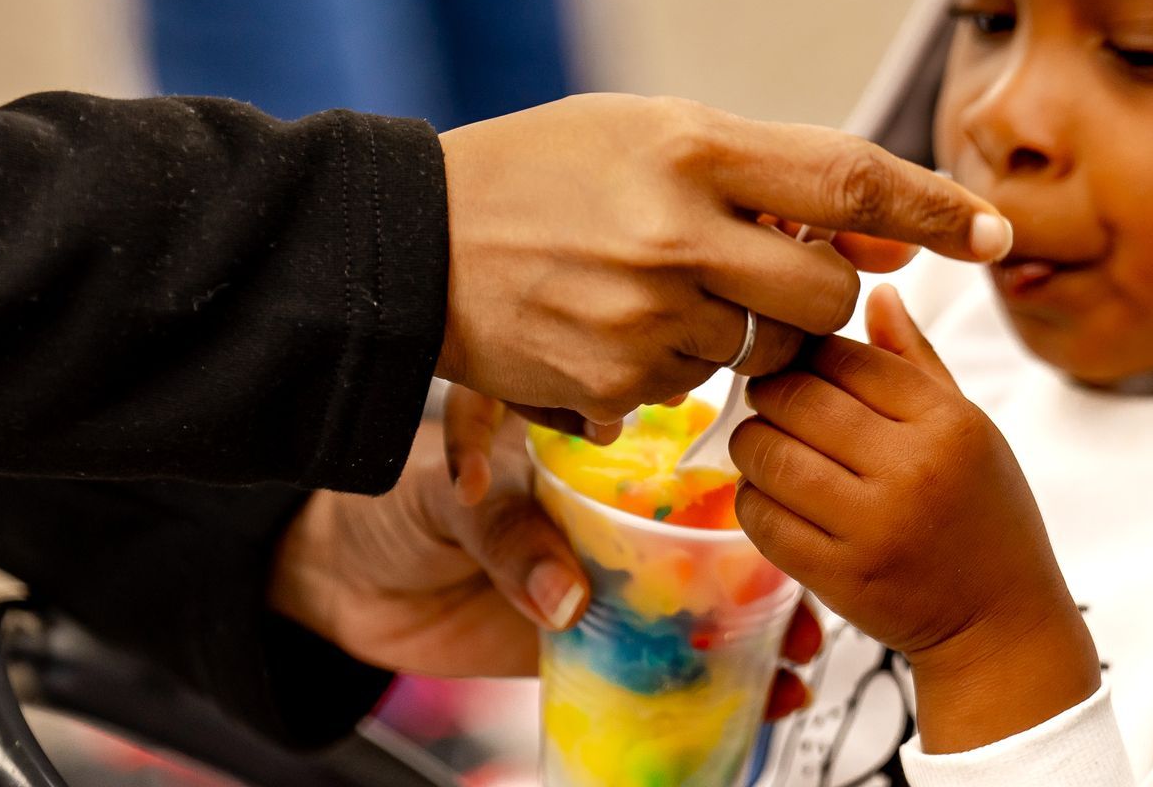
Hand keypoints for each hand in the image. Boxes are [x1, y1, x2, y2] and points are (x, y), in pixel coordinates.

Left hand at [271, 409, 824, 717]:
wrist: (341, 582)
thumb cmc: (394, 507)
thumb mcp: (454, 498)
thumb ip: (510, 538)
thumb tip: (567, 599)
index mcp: (593, 454)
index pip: (685, 457)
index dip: (745, 478)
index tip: (791, 497)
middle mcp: (613, 516)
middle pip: (714, 537)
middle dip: (774, 563)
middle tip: (811, 593)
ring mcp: (607, 580)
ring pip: (703, 604)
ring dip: (759, 629)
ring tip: (801, 655)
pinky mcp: (588, 643)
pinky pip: (661, 666)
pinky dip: (710, 684)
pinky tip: (756, 697)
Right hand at [438, 94, 1010, 424]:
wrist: (412, 242)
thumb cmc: (543, 171)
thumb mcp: (653, 135)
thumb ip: (769, 177)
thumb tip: (882, 236)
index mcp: (691, 147)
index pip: (848, 179)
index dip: (934, 206)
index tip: (995, 231)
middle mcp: (676, 231)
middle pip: (824, 294)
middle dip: (816, 294)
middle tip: (764, 275)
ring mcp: (644, 313)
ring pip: (761, 351)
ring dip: (736, 331)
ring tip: (653, 287)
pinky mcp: (613, 380)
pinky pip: (692, 388)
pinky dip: (673, 363)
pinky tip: (611, 322)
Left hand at [729, 285, 1099, 752]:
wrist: (1001, 625)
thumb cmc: (985, 516)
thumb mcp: (968, 428)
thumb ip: (915, 360)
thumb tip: (874, 289)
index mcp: (946, 421)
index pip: (842, 354)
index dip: (807, 353)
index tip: (800, 364)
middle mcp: (910, 468)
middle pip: (794, 396)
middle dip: (769, 394)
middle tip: (773, 403)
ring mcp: (871, 526)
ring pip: (765, 453)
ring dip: (753, 444)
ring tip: (771, 448)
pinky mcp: (837, 576)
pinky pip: (759, 516)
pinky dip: (754, 499)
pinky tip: (776, 498)